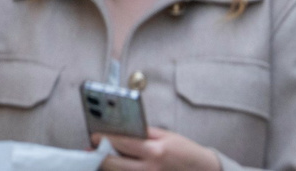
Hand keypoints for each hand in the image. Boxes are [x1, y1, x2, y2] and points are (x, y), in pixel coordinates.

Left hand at [100, 128, 220, 170]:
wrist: (202, 170)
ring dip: (108, 167)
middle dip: (100, 157)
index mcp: (155, 151)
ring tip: (104, 159)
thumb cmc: (185, 151)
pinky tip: (118, 167)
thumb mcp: (166, 136)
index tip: (95, 136)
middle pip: (113, 165)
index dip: (105, 139)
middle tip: (93, 150)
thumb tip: (121, 130)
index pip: (122, 144)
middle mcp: (150, 169)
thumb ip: (144, 133)